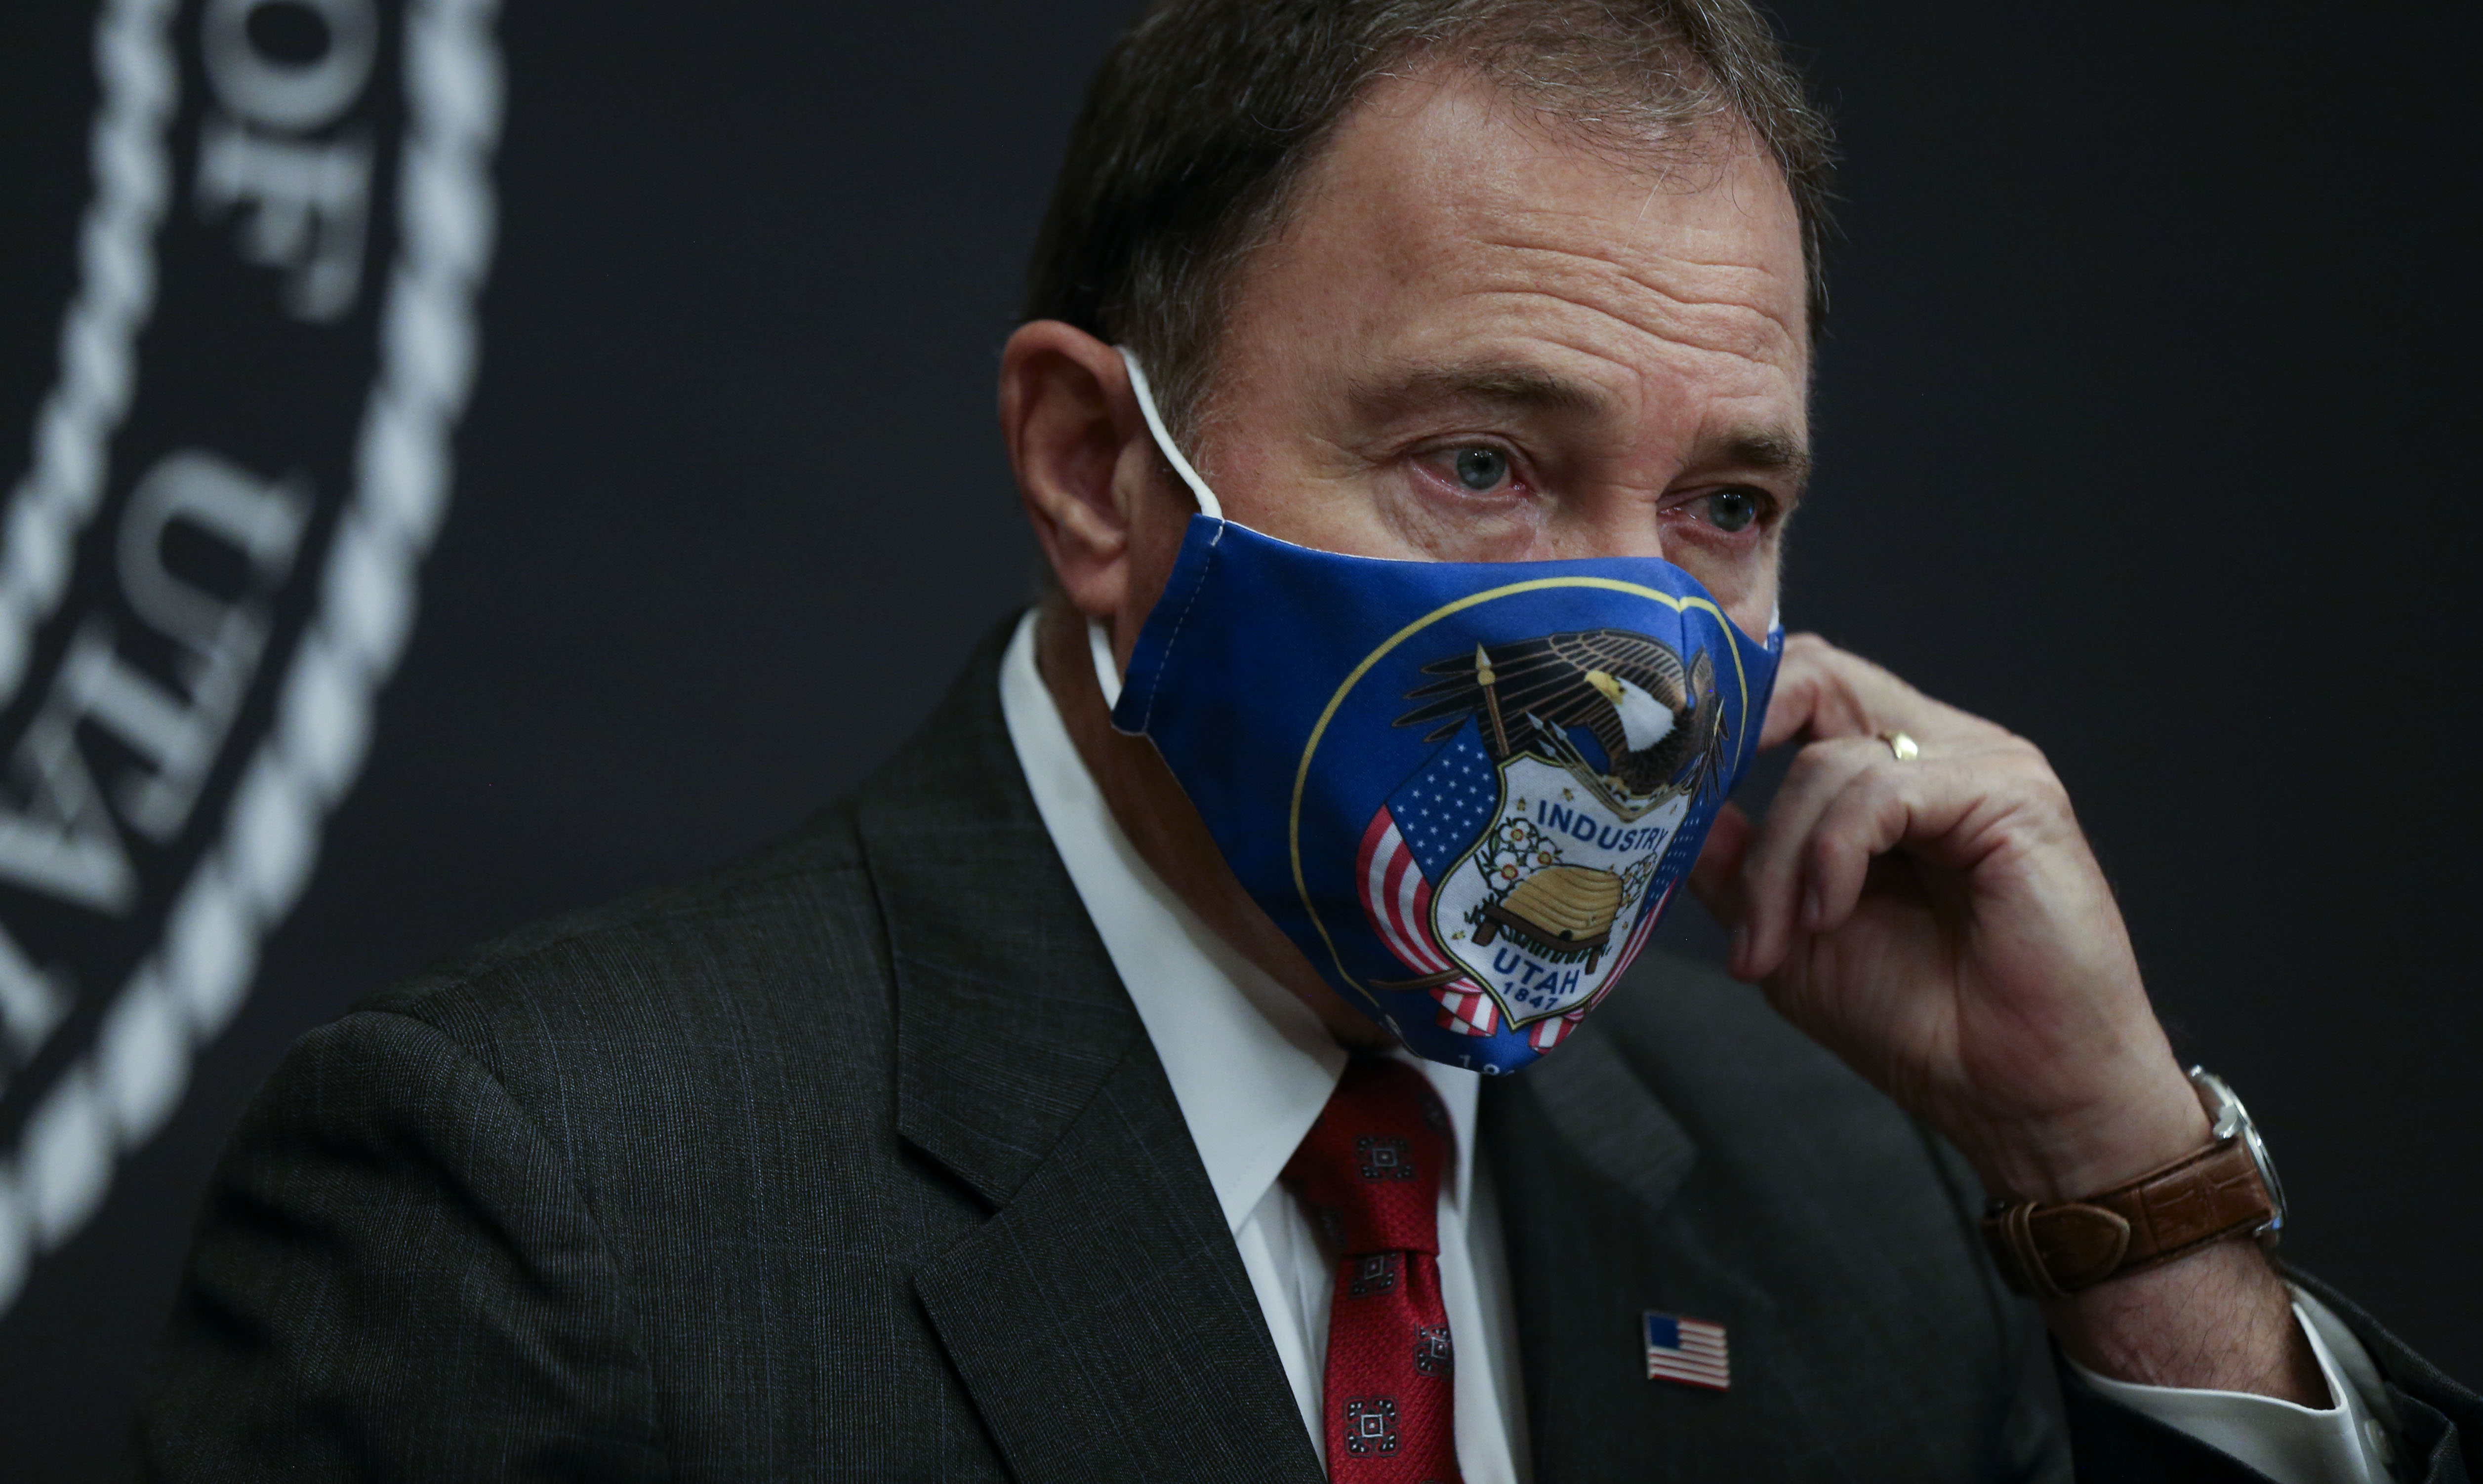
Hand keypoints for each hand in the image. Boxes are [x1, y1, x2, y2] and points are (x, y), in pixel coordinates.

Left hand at [1690, 634, 2325, 1400]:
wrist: (2020, 1095)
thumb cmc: (1927, 1025)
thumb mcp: (1794, 941)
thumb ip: (1743, 871)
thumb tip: (1684, 817)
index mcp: (1894, 773)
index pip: (1805, 687)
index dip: (1732, 709)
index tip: (1662, 765)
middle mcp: (1940, 750)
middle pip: (1817, 677)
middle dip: (1739, 736)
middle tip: (1688, 800)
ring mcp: (1981, 765)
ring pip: (1829, 755)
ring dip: (1779, 856)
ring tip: (1780, 941)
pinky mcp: (2012, 794)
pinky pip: (1881, 790)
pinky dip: (1832, 855)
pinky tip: (1827, 917)